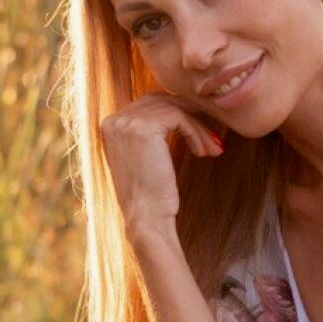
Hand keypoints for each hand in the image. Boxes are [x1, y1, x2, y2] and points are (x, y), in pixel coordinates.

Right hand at [100, 91, 226, 241]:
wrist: (146, 219)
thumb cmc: (150, 195)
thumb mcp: (146, 157)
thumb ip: (152, 133)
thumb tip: (180, 113)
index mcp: (110, 126)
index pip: (150, 105)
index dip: (178, 114)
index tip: (200, 132)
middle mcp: (114, 120)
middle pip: (161, 101)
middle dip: (190, 116)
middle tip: (212, 136)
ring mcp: (126, 122)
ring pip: (174, 109)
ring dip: (198, 129)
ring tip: (212, 149)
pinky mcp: (144, 128)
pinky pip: (179, 117)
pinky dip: (196, 132)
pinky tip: (203, 152)